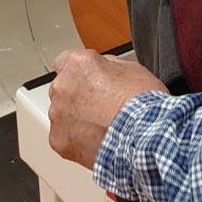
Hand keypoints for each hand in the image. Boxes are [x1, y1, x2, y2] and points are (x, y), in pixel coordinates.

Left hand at [48, 49, 168, 169]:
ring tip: (102, 126)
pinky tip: (97, 140)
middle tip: (100, 105)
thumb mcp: (131, 69)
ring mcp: (58, 115)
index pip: (64, 61)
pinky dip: (76, 139)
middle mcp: (62, 87)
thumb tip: (102, 69)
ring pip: (62, 114)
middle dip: (77, 96)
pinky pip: (64, 137)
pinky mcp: (59, 140)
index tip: (87, 79)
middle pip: (63, 89)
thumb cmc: (141, 103)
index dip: (79, 72)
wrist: (143, 138)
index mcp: (78, 65)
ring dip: (77, 118)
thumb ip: (107, 66)